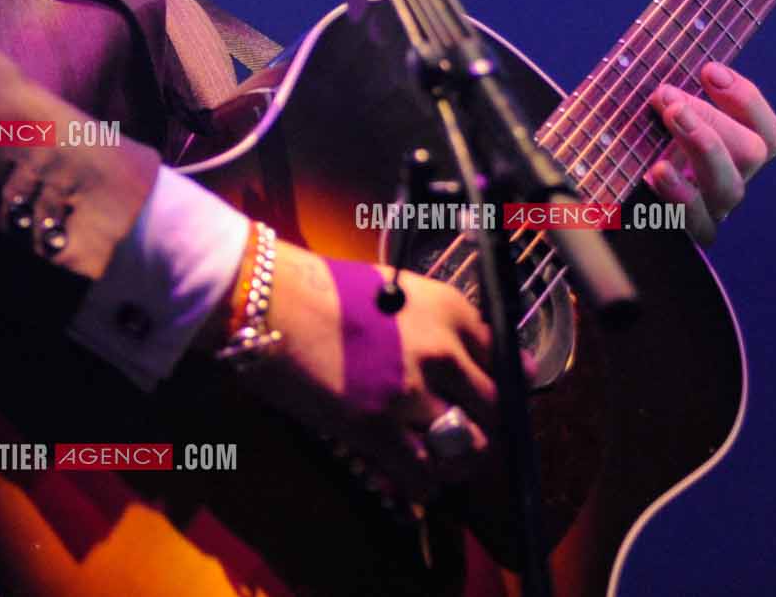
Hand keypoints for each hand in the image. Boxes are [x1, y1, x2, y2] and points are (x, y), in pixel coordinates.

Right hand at [220, 238, 504, 502]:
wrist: (269, 300)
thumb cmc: (322, 291)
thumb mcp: (396, 293)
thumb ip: (444, 324)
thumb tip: (496, 358)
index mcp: (450, 309)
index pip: (506, 359)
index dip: (501, 388)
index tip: (488, 403)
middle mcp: (444, 349)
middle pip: (496, 409)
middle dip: (482, 428)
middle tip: (458, 438)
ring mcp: (413, 391)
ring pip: (469, 448)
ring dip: (455, 461)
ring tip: (435, 461)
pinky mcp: (379, 428)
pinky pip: (425, 476)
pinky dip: (421, 485)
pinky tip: (405, 478)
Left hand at [645, 61, 775, 243]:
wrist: (598, 203)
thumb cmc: (629, 146)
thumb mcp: (651, 117)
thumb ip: (667, 92)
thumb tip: (658, 57)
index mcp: (732, 156)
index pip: (768, 134)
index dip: (745, 99)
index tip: (708, 70)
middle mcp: (728, 185)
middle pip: (751, 153)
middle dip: (711, 116)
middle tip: (667, 95)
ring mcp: (710, 214)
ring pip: (730, 187)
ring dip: (703, 145)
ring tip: (671, 117)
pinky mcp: (684, 236)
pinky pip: (695, 223)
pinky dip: (678, 194)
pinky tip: (655, 171)